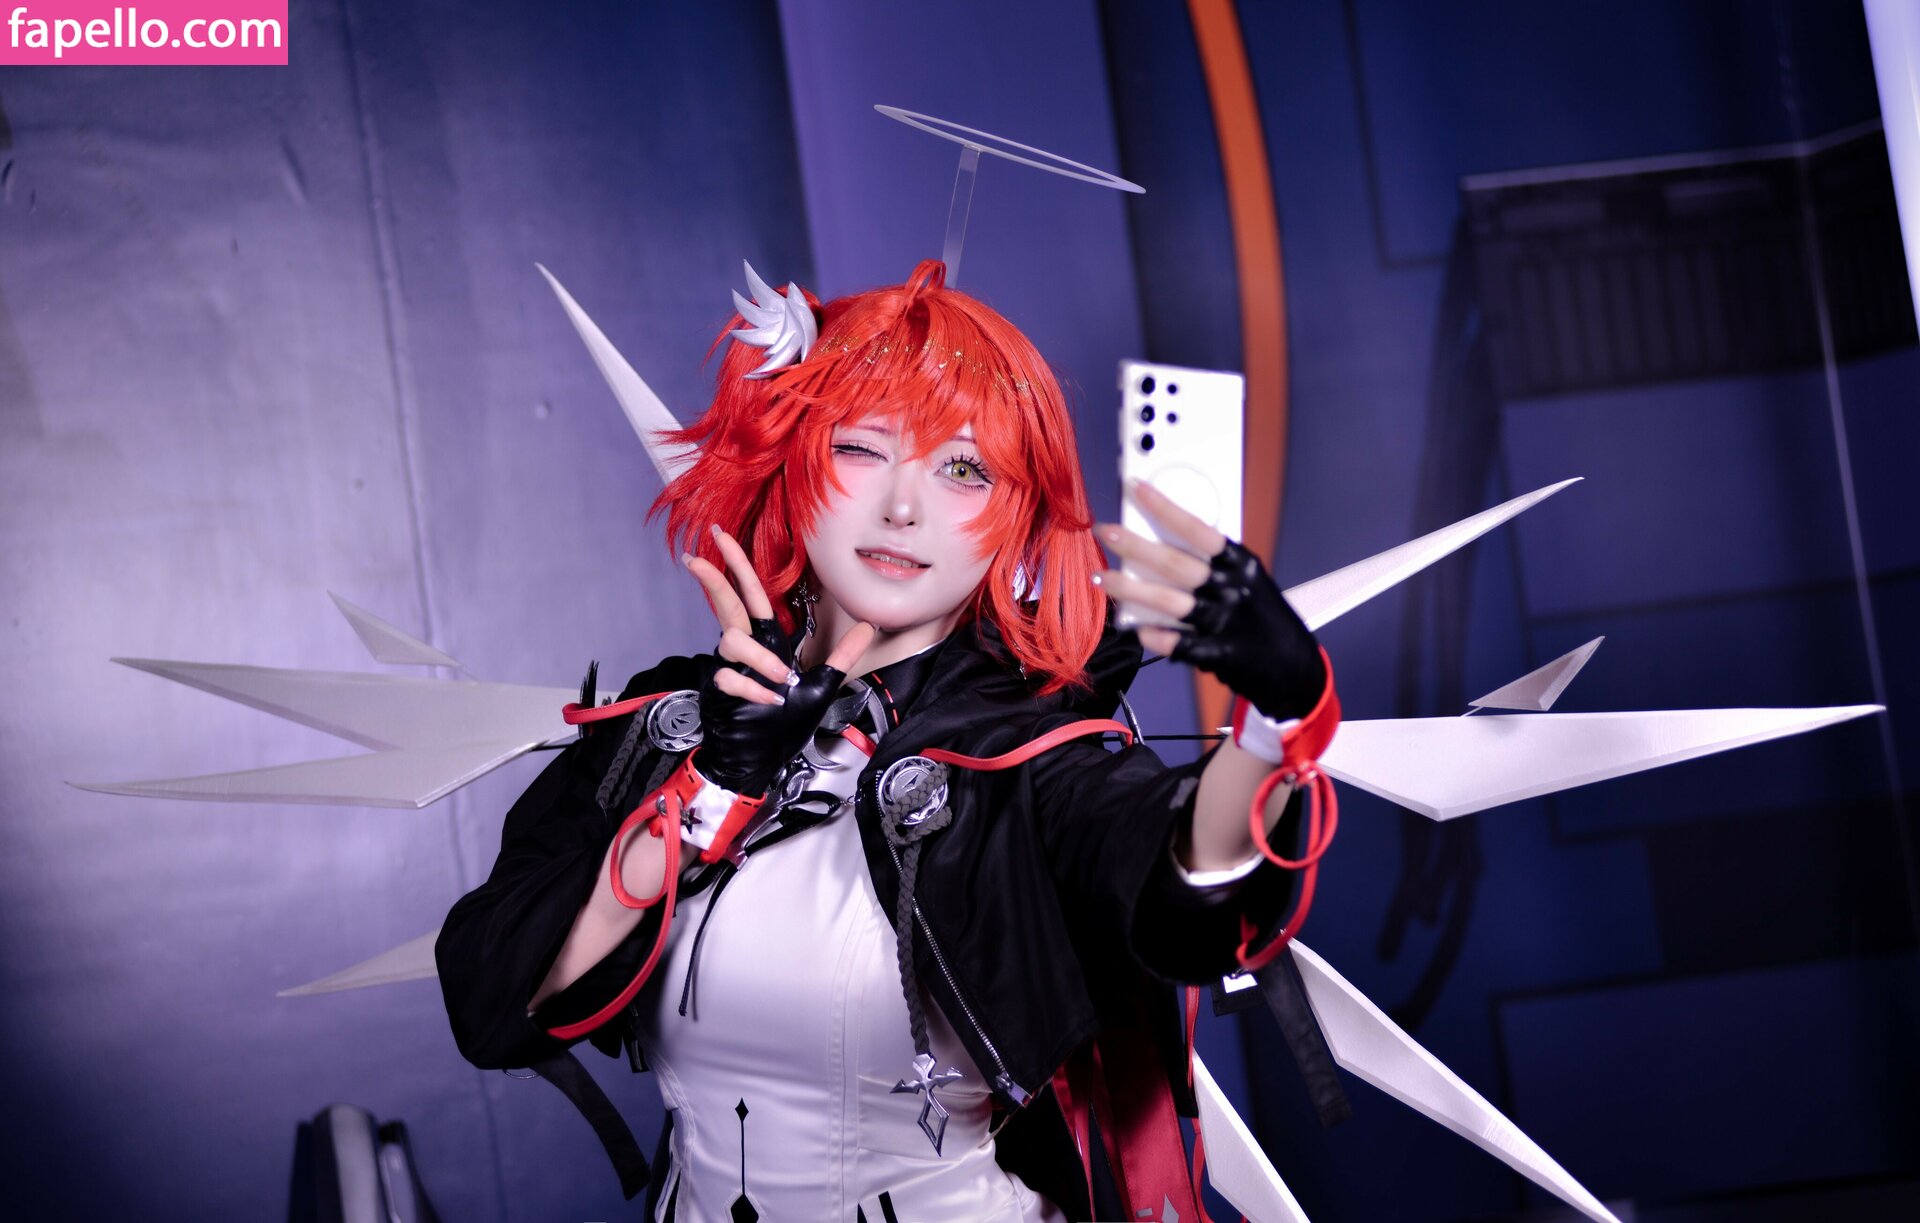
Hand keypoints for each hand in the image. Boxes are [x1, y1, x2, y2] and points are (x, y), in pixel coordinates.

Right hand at [683, 526, 875, 795]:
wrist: (757, 760)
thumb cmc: (782, 725)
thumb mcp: (822, 687)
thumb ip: (842, 656)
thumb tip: (868, 626)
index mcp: (766, 641)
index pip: (751, 595)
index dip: (737, 565)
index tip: (721, 536)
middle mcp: (744, 648)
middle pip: (727, 603)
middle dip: (715, 577)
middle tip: (698, 555)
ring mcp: (729, 667)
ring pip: (733, 640)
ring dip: (759, 659)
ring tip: (780, 682)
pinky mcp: (719, 689)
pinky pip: (731, 676)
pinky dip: (754, 688)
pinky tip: (769, 701)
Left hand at [1095, 480, 1324, 721]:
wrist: (1295, 668)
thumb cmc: (1263, 618)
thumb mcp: (1247, 582)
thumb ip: (1213, 568)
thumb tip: (1160, 552)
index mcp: (1240, 564)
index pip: (1198, 530)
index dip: (1165, 508)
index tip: (1137, 490)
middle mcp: (1232, 589)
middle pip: (1175, 563)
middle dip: (1135, 546)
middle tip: (1103, 532)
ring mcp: (1225, 622)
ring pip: (1168, 601)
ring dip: (1130, 589)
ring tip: (1101, 579)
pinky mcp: (1218, 653)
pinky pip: (1177, 642)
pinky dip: (1154, 635)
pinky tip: (1135, 629)